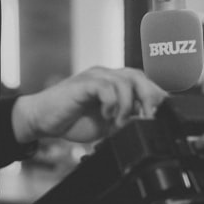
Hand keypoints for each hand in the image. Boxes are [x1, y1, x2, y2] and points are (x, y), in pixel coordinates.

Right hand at [11, 67, 165, 143]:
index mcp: (115, 83)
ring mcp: (94, 77)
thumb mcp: (107, 124)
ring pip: (124, 81)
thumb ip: (125, 121)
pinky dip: (111, 103)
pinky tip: (107, 116)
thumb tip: (147, 128)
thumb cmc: (72, 120)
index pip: (144, 82)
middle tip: (147, 119)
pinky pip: (105, 87)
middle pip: (138, 76)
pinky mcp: (83, 84)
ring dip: (128, 106)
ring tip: (120, 123)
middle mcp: (106, 75)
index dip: (156, 96)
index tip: (161, 116)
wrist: (42, 120)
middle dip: (149, 98)